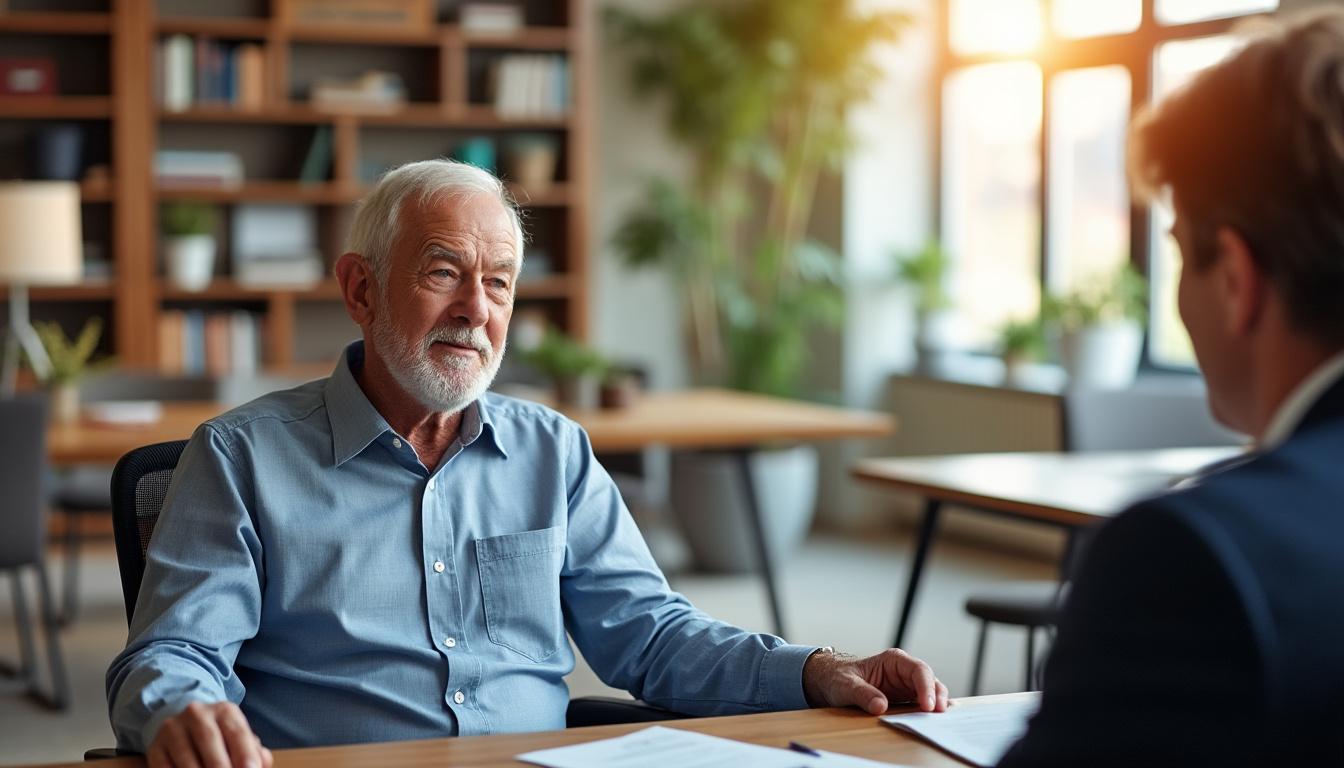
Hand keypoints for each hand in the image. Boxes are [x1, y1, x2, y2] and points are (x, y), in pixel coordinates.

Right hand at [147, 701, 273, 767]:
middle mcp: (197, 714)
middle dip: (221, 767)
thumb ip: (253, 751)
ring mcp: (173, 729)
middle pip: (209, 741)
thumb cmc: (220, 736)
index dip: (245, 755)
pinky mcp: (155, 747)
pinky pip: (164, 767)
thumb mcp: (238, 737)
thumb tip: (262, 764)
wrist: (181, 723)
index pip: (237, 733)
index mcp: (225, 711)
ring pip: (186, 757)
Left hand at [802, 648, 948, 714]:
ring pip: (930, 693)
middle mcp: (903, 672)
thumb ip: (862, 693)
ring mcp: (906, 686)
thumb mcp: (845, 685)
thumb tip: (880, 706)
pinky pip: (921, 706)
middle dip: (936, 697)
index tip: (927, 705)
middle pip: (929, 681)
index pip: (918, 670)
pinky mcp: (904, 700)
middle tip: (937, 715)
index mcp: (893, 660)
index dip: (926, 687)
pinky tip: (932, 723)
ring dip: (936, 706)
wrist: (831, 684)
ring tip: (938, 721)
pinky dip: (929, 713)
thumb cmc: (838, 678)